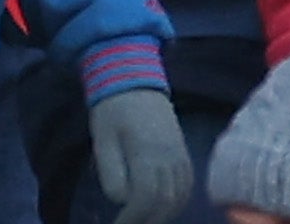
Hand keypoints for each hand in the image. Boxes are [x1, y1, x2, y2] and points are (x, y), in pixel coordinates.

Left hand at [87, 87, 191, 223]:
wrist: (134, 80)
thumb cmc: (113, 112)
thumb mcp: (102, 141)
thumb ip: (111, 173)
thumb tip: (123, 200)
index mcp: (146, 151)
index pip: (145, 196)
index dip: (131, 218)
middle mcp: (169, 154)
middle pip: (165, 201)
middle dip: (146, 221)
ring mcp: (180, 152)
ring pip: (180, 195)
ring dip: (163, 214)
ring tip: (144, 219)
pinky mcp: (184, 150)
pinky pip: (188, 183)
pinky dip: (178, 201)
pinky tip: (164, 208)